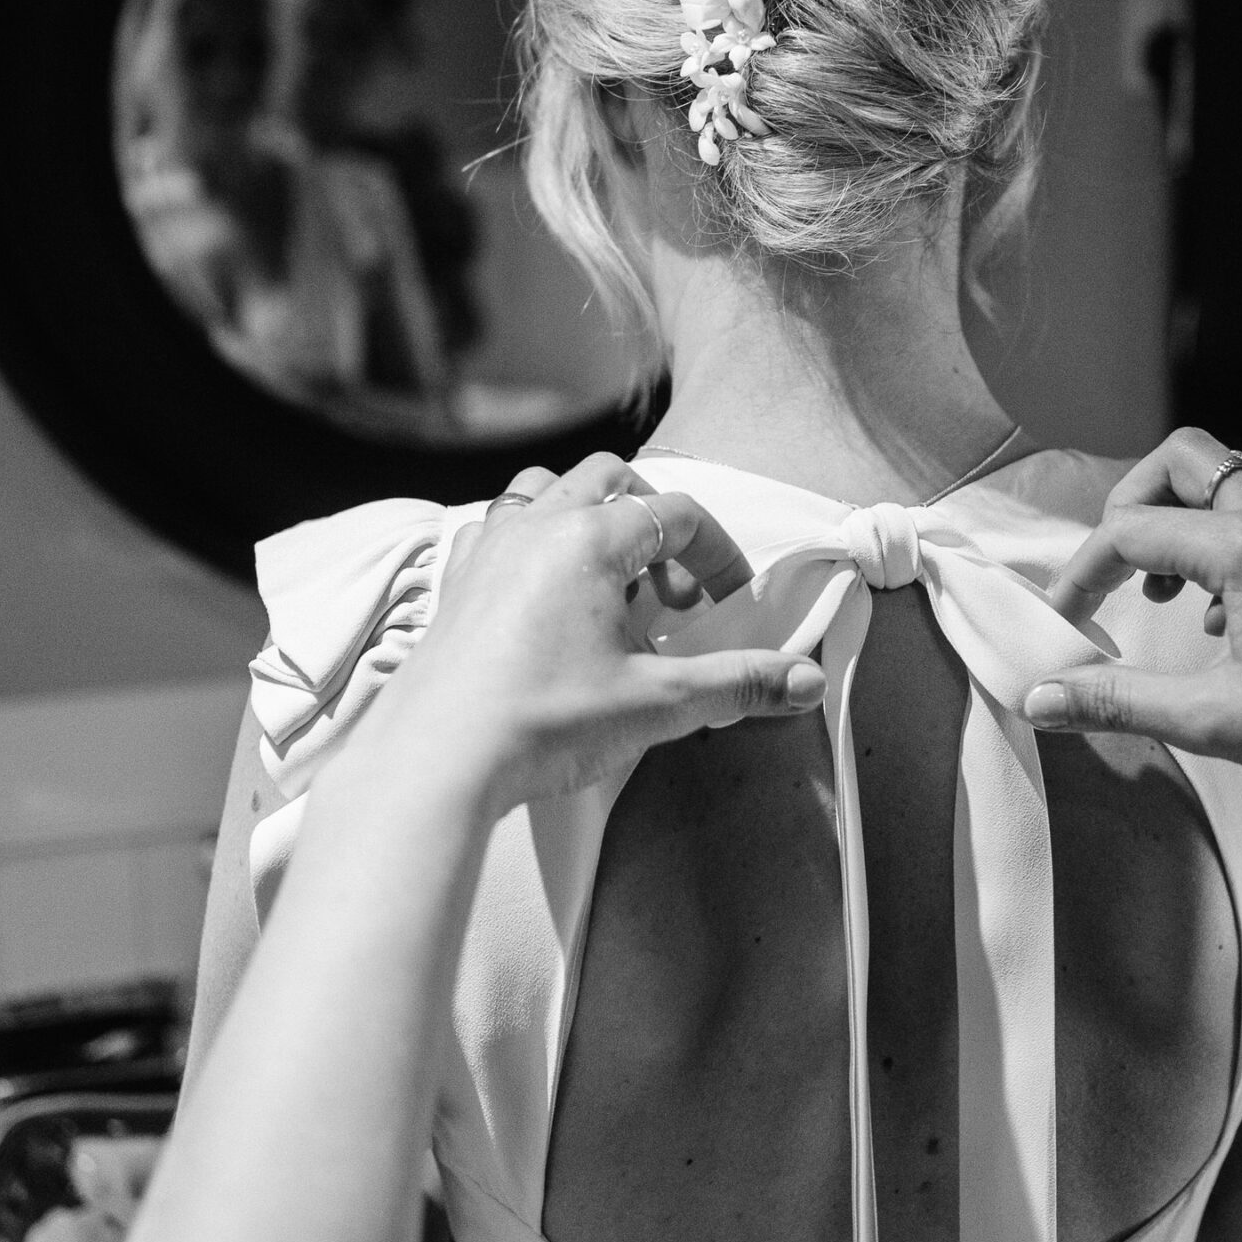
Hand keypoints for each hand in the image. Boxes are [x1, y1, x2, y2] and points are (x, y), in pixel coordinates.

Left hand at [365, 453, 823, 812]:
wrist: (437, 761)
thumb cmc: (543, 723)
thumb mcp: (657, 704)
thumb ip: (737, 685)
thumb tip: (804, 680)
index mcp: (590, 539)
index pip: (678, 515)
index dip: (717, 555)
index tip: (730, 604)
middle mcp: (536, 526)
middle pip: (611, 480)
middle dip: (654, 524)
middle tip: (672, 595)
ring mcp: (488, 549)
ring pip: (546, 491)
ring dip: (589, 519)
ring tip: (610, 586)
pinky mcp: (455, 583)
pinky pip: (496, 528)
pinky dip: (530, 541)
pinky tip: (544, 596)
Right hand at [1024, 428, 1241, 819]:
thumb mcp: (1216, 720)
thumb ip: (1119, 702)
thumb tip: (1038, 696)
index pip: (1129, 532)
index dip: (1081, 575)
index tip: (1064, 622)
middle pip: (1182, 457)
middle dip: (1134, 503)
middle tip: (1120, 570)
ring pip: (1232, 474)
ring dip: (1187, 515)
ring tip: (1174, 592)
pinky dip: (1233, 532)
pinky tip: (1235, 607)